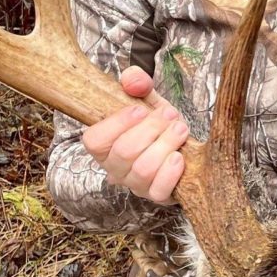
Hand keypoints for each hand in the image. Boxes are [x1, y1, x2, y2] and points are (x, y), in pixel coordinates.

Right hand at [81, 66, 188, 204]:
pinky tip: (179, 156)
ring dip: (165, 145)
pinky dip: (171, 172)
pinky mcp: (156, 195)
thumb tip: (134, 80)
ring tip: (179, 130)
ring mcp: (135, 184)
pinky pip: (159, 190)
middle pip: (124, 152)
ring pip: (143, 169)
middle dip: (151, 129)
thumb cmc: (157, 123)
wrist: (182, 143)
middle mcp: (115, 168)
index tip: (140, 109)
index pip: (94, 141)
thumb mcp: (146, 98)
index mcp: (104, 145)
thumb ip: (137, 82)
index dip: (117, 124)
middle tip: (169, 115)